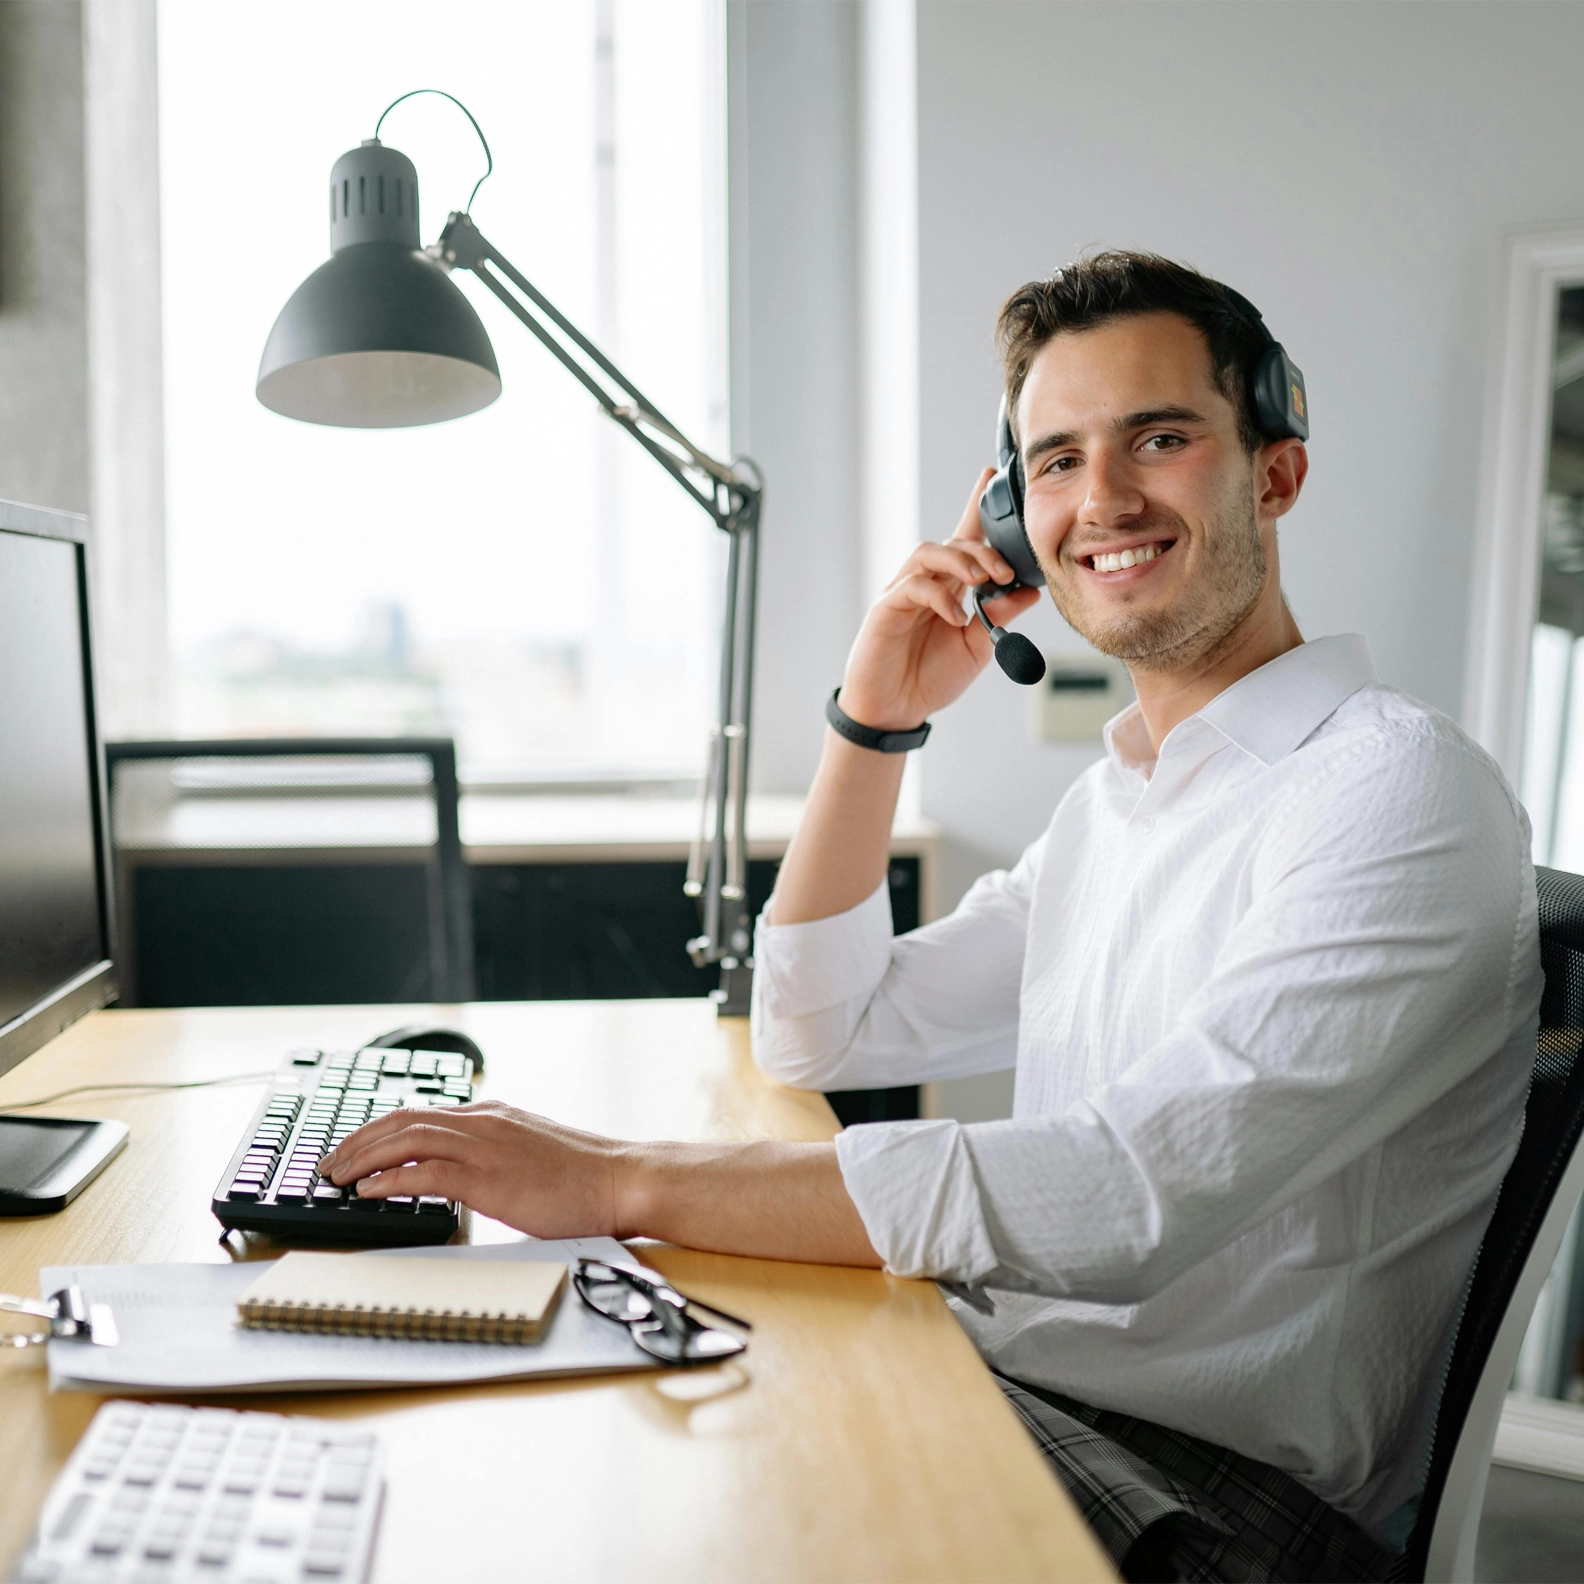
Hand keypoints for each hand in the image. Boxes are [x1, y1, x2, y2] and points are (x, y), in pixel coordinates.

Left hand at [318, 1101, 626, 1238]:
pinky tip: (370, 1191)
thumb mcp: (531, 1153)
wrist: (622, 1178)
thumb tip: (461, 1175)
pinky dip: (392, 1179)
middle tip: (330, 1162)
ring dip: (365, 1157)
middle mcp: (484, 1121)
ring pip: (408, 1139)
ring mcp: (486, 1146)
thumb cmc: (584, 1176)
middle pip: (404, 1119)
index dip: (379, 1129)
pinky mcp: (490, 1177)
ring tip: (339, 1176)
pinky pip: (427, 1172)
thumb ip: (495, 1155)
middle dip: (359, 1140)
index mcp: (493, 1115)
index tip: (353, 1147)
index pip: (421, 1113)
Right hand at [837, 468, 1041, 730]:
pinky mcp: (886, 608)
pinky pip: (913, 586)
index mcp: (949, 588)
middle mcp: (926, 582)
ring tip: (983, 581)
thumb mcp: (978, 647)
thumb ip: (1000, 617)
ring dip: (960, 561)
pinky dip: (940, 597)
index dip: (975, 506)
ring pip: (929, 553)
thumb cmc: (930, 677)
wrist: (895, 711)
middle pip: (953, 542)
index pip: (964, 539)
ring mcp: (903, 592)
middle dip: (983, 549)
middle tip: (1005, 571)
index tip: (990, 476)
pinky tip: (957, 617)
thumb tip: (1029, 591)